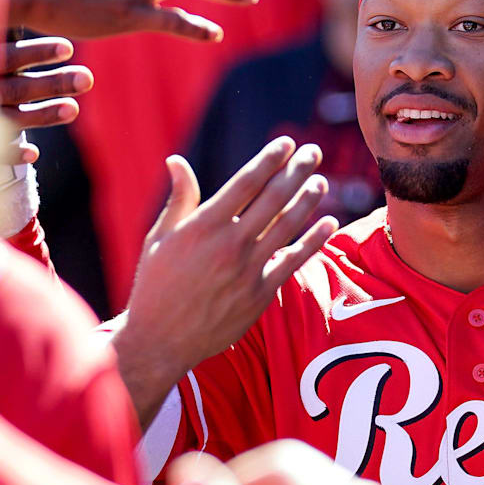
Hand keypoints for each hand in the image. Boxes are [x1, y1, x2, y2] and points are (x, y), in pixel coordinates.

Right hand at [0, 35, 91, 163]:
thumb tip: (20, 11)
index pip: (7, 56)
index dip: (37, 52)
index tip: (68, 48)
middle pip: (16, 89)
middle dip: (53, 84)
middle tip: (87, 79)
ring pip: (9, 120)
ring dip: (43, 116)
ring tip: (74, 109)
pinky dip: (11, 153)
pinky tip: (33, 154)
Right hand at [113, 137, 337, 426]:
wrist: (161, 340)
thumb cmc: (155, 285)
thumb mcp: (160, 237)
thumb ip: (179, 199)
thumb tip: (177, 161)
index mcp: (203, 225)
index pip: (246, 182)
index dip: (270, 160)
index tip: (286, 144)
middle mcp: (229, 243)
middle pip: (273, 198)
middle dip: (297, 171)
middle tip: (313, 152)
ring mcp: (248, 270)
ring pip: (288, 226)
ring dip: (309, 200)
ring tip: (322, 182)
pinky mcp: (260, 294)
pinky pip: (294, 261)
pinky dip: (314, 241)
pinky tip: (328, 224)